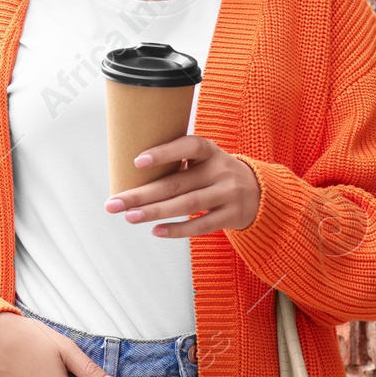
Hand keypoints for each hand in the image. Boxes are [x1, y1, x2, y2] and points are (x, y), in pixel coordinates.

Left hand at [104, 134, 261, 237]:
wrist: (261, 193)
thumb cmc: (218, 175)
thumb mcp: (207, 160)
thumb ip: (180, 163)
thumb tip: (131, 174)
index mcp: (212, 152)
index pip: (189, 146)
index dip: (165, 152)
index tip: (137, 162)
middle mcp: (221, 171)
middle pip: (177, 183)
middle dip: (142, 194)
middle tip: (114, 203)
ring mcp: (228, 194)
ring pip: (187, 205)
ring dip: (155, 212)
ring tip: (129, 217)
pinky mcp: (231, 216)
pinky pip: (201, 225)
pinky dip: (177, 230)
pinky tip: (156, 231)